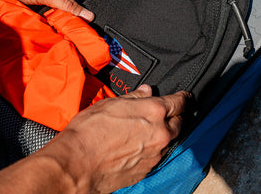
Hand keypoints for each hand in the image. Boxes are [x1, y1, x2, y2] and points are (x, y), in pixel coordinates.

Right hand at [37, 85, 189, 192]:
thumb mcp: (111, 103)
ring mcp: (155, 154)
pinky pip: (158, 155)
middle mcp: (160, 133)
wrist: (76, 164)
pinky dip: (155, 147)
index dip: (183, 98)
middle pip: (180, 122)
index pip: (179, 102)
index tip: (184, 97)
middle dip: (177, 116)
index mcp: (154, 111)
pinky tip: (141, 144)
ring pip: (170, 140)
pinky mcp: (147, 169)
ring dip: (166, 133)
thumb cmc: (89, 131)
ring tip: (151, 128)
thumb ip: (135, 97)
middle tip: (170, 111)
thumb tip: (146, 91)